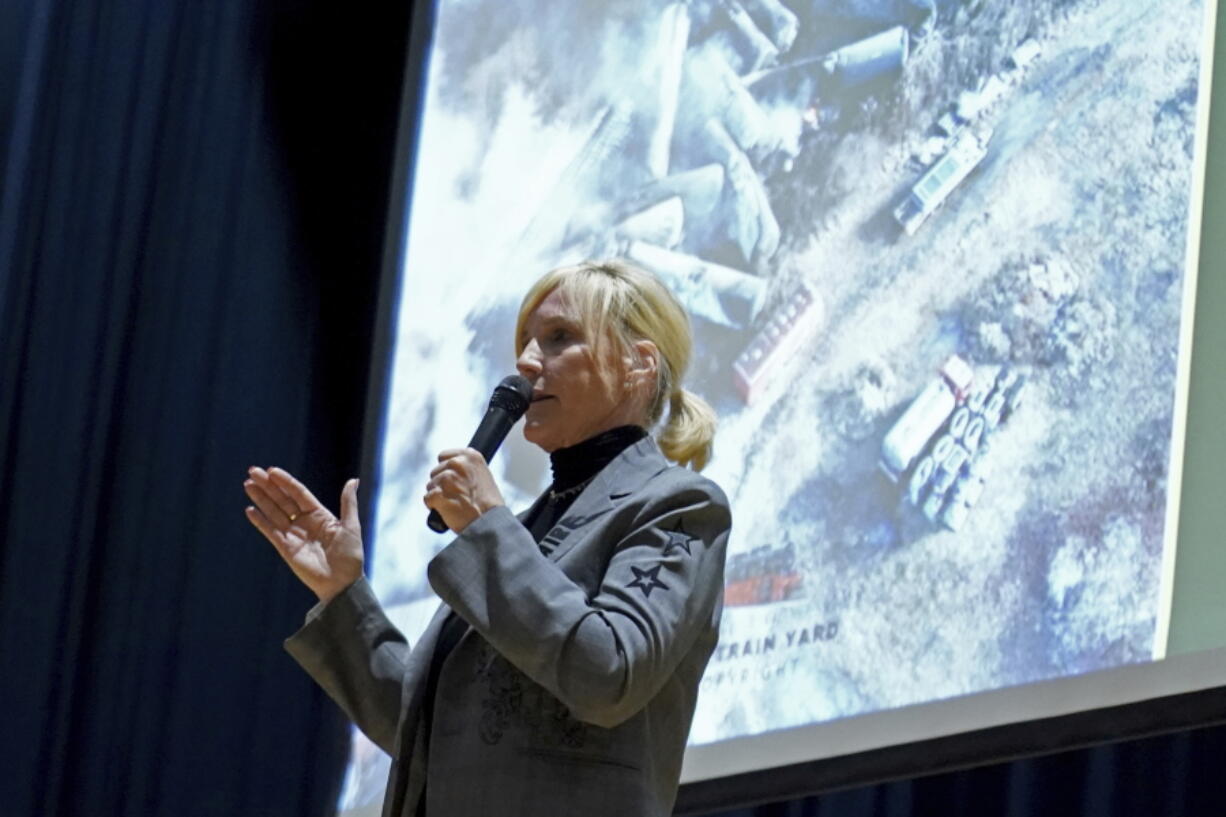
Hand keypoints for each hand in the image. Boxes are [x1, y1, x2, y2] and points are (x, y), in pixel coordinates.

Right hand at [244, 467, 362, 602]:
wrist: (342, 583)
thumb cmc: (351, 555)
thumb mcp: (351, 526)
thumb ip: (348, 502)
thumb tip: (353, 479)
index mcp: (319, 514)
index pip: (298, 493)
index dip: (285, 482)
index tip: (272, 470)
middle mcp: (304, 522)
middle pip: (282, 499)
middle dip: (268, 485)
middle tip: (253, 471)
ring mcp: (293, 534)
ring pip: (274, 512)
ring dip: (261, 498)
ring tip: (248, 484)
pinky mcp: (285, 548)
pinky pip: (270, 531)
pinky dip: (260, 521)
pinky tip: (250, 509)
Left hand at [423, 448, 504, 532]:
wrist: (490, 523)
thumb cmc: (488, 504)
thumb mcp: (482, 476)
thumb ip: (465, 468)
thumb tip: (449, 469)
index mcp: (470, 456)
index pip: (443, 456)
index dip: (446, 469)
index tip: (454, 480)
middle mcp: (458, 463)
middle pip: (435, 471)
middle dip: (441, 484)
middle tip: (456, 496)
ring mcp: (447, 478)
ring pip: (430, 485)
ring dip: (438, 495)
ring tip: (455, 504)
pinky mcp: (438, 493)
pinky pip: (427, 498)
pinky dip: (434, 506)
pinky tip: (447, 511)